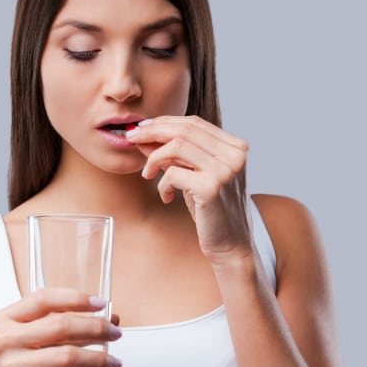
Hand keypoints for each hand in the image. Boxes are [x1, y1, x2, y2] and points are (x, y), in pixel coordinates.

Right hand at [0, 287, 121, 366]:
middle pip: (61, 325)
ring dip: (99, 359)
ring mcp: (12, 365)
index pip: (44, 298)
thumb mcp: (24, 339)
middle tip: (115, 334)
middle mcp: (6, 339)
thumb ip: (60, 326)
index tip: (100, 303)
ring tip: (114, 361)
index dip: (76, 298)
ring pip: (68, 357)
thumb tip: (108, 319)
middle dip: (96, 328)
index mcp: (7, 318)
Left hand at [126, 115, 252, 261]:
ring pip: (176, 146)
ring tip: (147, 174)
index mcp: (235, 146)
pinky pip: (172, 173)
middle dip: (152, 131)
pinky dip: (162, 184)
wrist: (229, 244)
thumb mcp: (192, 175)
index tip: (141, 128)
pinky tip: (166, 196)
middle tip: (131, 138)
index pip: (194, 122)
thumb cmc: (210, 209)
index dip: (164, 122)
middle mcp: (235, 154)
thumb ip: (173, 154)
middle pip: (185, 129)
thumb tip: (142, 135)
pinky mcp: (211, 187)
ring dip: (153, 158)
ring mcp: (225, 169)